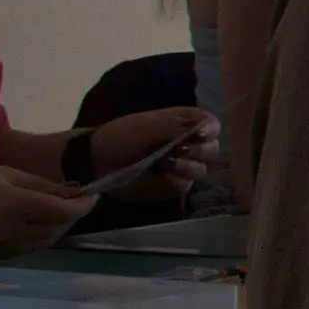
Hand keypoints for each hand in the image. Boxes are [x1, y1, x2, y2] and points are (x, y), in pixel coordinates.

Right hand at [0, 166, 97, 256]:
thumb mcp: (2, 174)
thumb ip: (40, 185)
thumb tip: (73, 190)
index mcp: (19, 208)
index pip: (65, 211)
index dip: (85, 204)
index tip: (95, 194)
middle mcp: (17, 233)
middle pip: (60, 228)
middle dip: (74, 215)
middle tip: (77, 198)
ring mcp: (8, 248)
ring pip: (49, 241)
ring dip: (61, 226)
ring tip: (60, 208)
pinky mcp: (0, 256)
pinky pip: (33, 247)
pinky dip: (45, 235)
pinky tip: (40, 222)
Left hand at [85, 107, 218, 199]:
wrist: (96, 163)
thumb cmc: (120, 137)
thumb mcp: (145, 126)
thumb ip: (176, 125)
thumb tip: (205, 127)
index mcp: (182, 123)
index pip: (210, 124)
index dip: (211, 129)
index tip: (201, 134)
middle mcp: (187, 144)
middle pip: (212, 148)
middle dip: (199, 150)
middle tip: (179, 150)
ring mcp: (181, 167)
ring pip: (202, 169)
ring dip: (186, 166)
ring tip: (164, 163)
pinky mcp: (172, 185)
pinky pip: (186, 185)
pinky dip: (175, 179)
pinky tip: (160, 174)